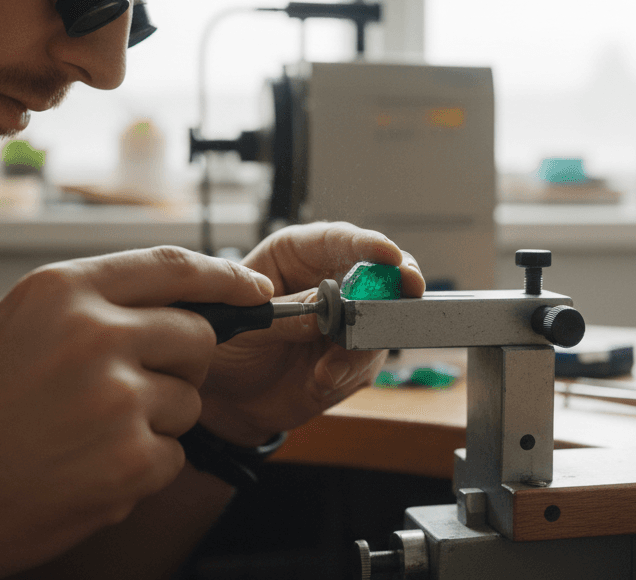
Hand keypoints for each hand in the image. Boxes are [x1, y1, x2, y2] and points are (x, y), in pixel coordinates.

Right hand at [0, 247, 272, 579]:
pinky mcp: (131, 457)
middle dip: (182, 364)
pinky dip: (143, 467)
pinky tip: (87, 470)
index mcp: (61, 292)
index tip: (256, 288)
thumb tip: (173, 298)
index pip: (172, 266)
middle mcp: (94, 334)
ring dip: (156, 420)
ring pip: (189, 399)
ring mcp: (116, 397)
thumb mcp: (13, 327)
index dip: (225, 277)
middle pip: (197, 336)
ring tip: (87, 436)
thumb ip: (89, 305)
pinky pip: (174, 452)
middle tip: (132, 391)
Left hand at [196, 222, 424, 446]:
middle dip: (396, 283)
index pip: (338, 239)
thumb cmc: (226, 344)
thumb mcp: (244, 326)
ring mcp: (346, 320)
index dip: (368, 244)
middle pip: (378, 272)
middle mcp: (330, 281)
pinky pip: (367, 362)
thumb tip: (327, 310)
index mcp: (297, 255)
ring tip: (329, 368)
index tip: (390, 255)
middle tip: (409, 292)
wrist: (226, 396)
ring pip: (380, 321)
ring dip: (364, 345)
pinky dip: (349, 372)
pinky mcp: (353, 357)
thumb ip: (285, 315)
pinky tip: (322, 379)